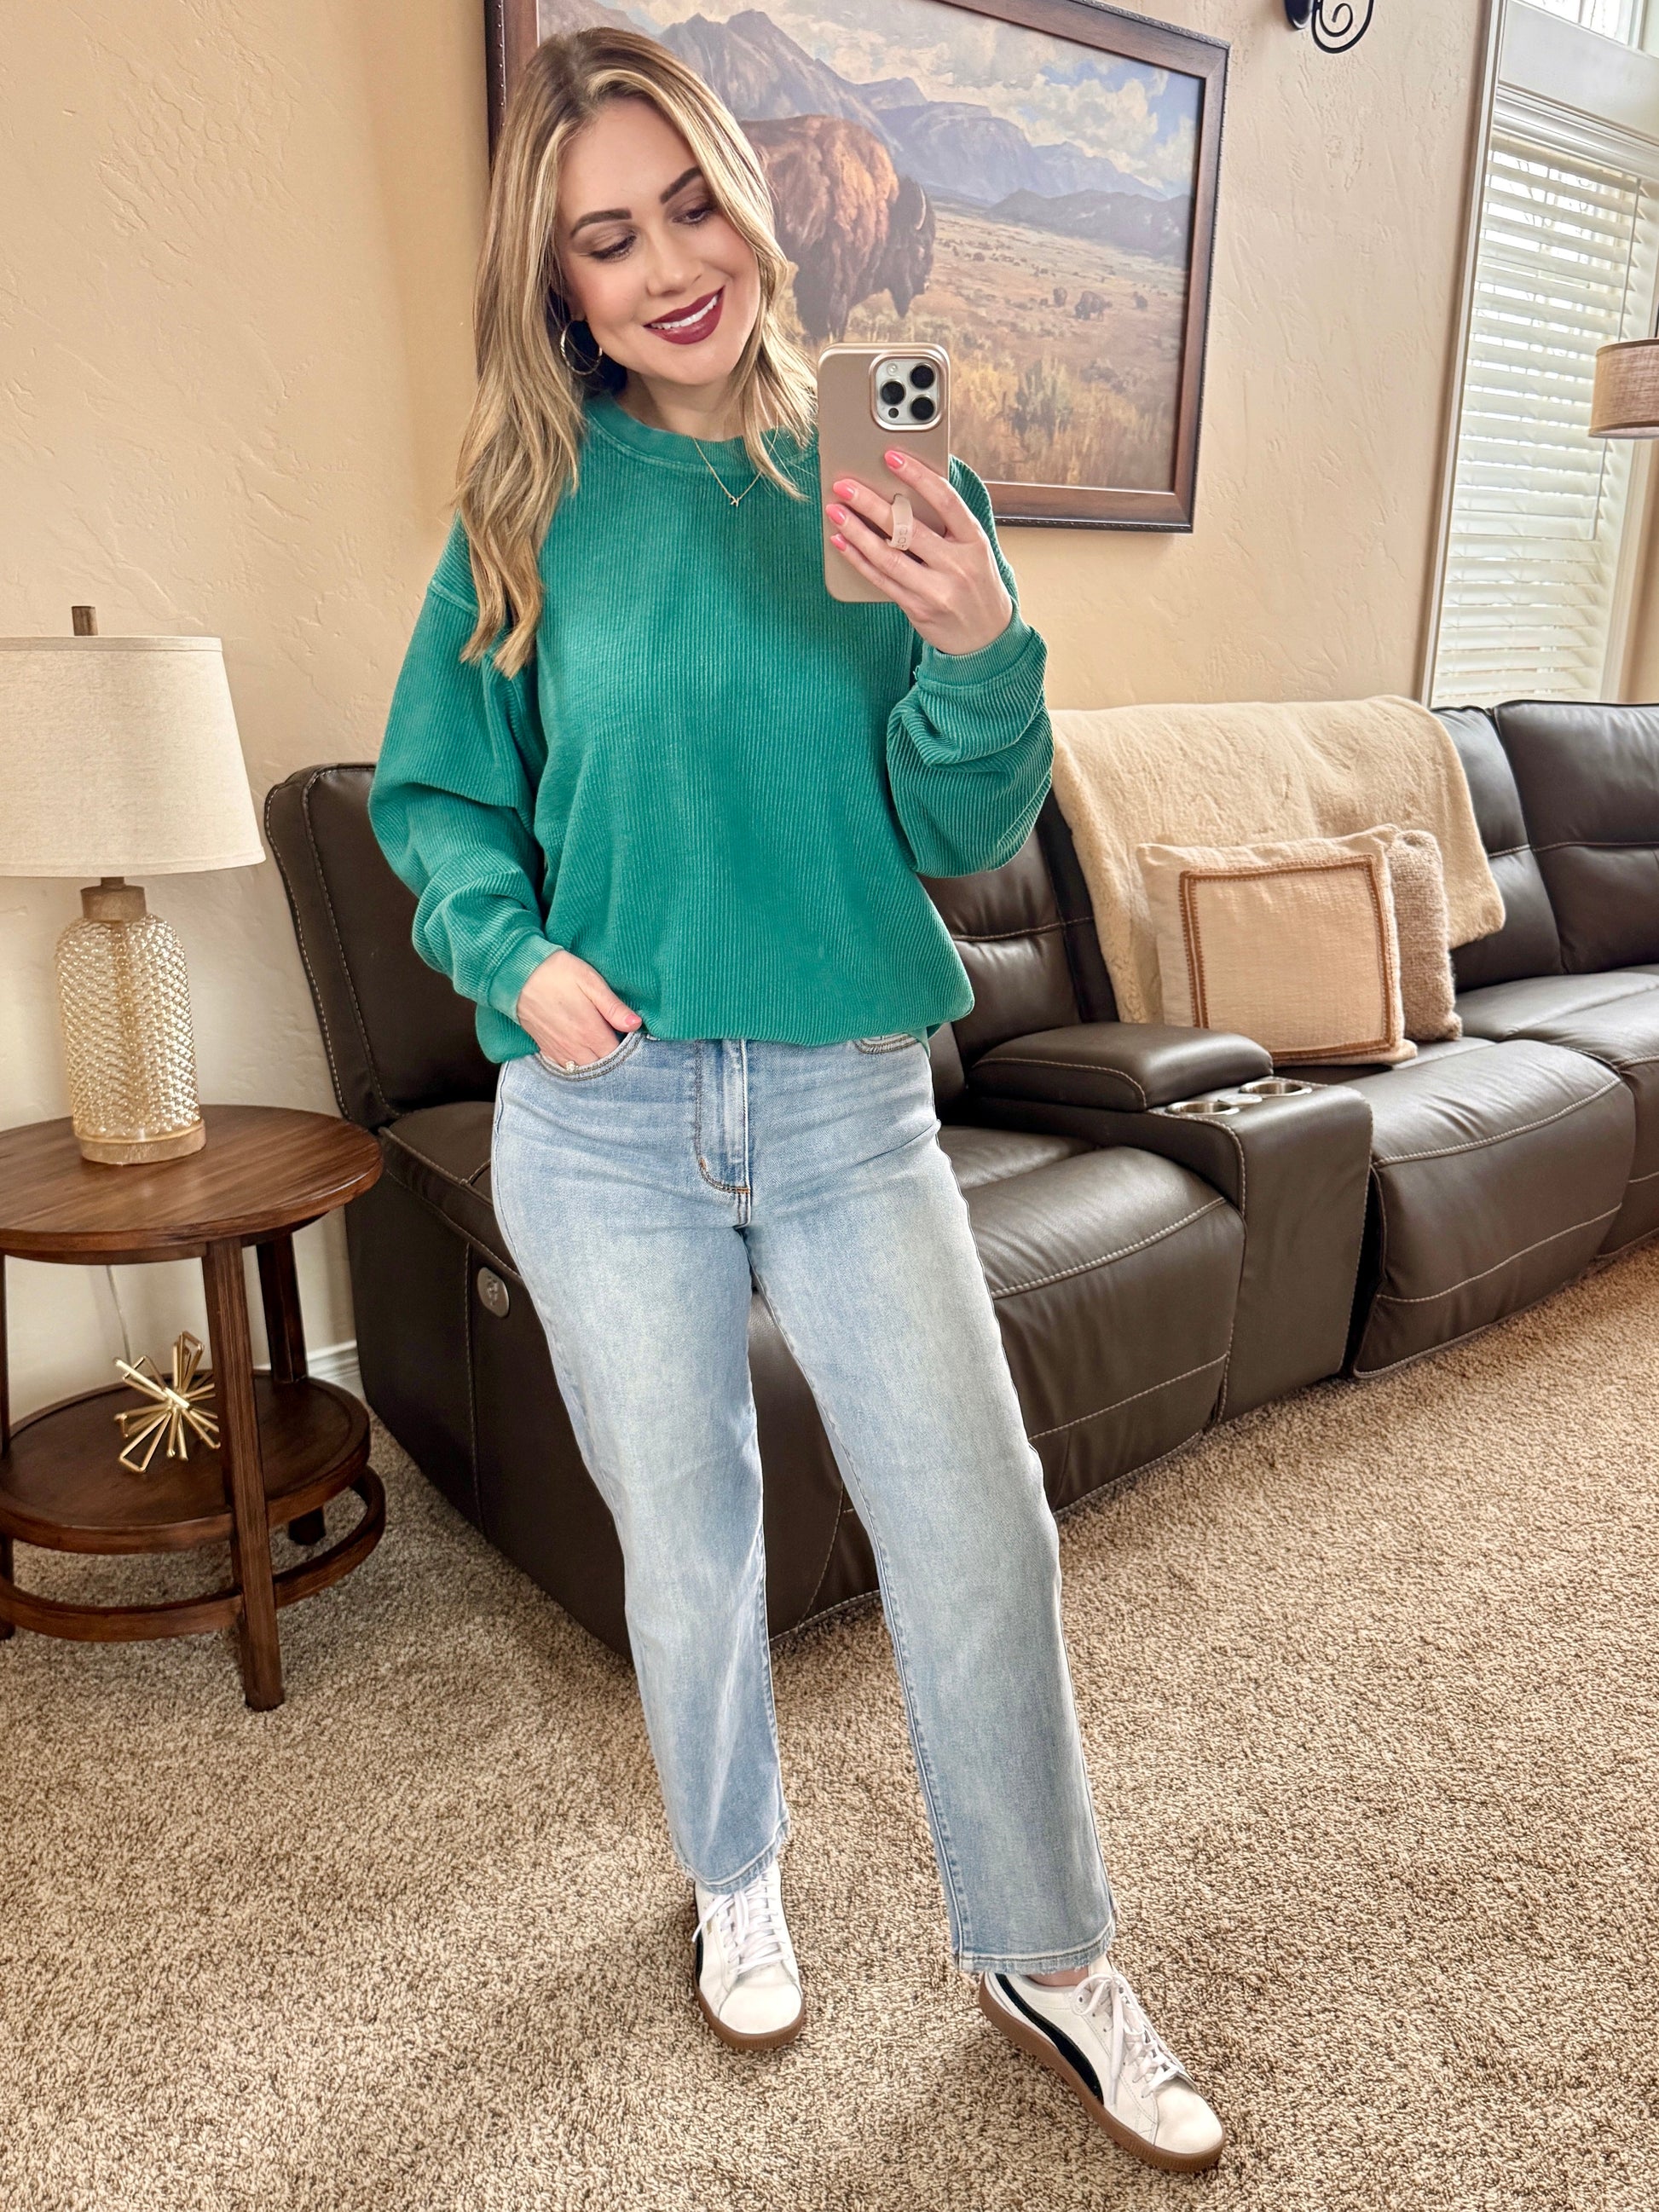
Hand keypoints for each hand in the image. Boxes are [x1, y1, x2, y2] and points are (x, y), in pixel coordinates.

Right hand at [515, 948, 640, 1064]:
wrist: (517, 975)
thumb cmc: (557, 973)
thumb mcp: (590, 982)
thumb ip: (613, 1007)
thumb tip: (635, 1025)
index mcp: (591, 1032)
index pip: (618, 1053)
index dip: (627, 1046)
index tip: (628, 1034)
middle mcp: (575, 1047)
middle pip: (603, 1065)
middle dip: (612, 1057)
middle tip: (615, 1039)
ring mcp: (559, 1051)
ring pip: (585, 1069)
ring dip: (595, 1061)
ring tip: (599, 1044)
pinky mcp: (546, 1049)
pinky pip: (567, 1066)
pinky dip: (577, 1062)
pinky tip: (580, 1049)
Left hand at [825, 448, 1013, 656]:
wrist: (987, 638)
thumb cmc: (977, 584)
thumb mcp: (974, 550)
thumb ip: (947, 525)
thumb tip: (904, 490)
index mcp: (975, 541)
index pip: (946, 501)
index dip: (918, 476)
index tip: (892, 457)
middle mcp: (957, 565)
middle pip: (908, 528)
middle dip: (872, 503)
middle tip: (845, 485)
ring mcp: (936, 590)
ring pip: (888, 556)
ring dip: (857, 531)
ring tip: (835, 511)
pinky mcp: (917, 608)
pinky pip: (881, 579)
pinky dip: (858, 559)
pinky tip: (842, 542)